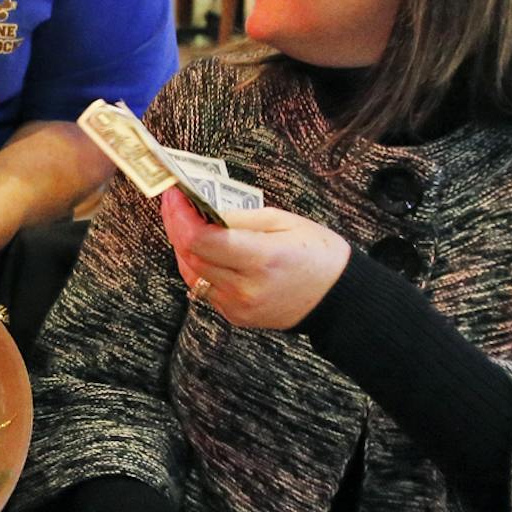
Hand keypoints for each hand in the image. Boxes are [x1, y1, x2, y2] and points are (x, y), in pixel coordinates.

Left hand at [161, 192, 350, 329]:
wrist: (337, 298)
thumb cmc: (317, 252)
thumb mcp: (284, 221)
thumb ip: (239, 217)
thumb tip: (202, 208)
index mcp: (262, 259)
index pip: (202, 240)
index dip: (181, 216)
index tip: (175, 195)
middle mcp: (246, 287)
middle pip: (191, 255)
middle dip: (177, 225)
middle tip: (174, 203)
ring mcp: (239, 306)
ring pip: (192, 272)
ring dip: (183, 246)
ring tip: (183, 221)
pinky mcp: (236, 316)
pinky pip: (204, 287)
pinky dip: (198, 265)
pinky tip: (201, 248)